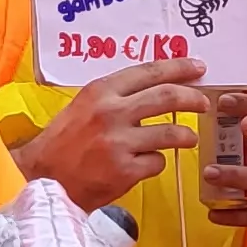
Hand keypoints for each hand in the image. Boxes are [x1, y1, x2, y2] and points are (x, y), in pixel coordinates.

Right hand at [15, 59, 207, 207]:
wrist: (42, 179)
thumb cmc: (62, 143)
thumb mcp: (83, 107)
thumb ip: (115, 96)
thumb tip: (156, 87)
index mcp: (100, 91)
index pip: (149, 71)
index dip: (179, 67)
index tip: (198, 68)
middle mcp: (111, 112)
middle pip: (167, 97)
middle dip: (193, 98)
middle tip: (205, 103)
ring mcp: (119, 143)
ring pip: (171, 132)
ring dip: (186, 135)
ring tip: (188, 137)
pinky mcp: (124, 171)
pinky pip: (157, 162)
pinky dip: (156, 162)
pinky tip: (146, 163)